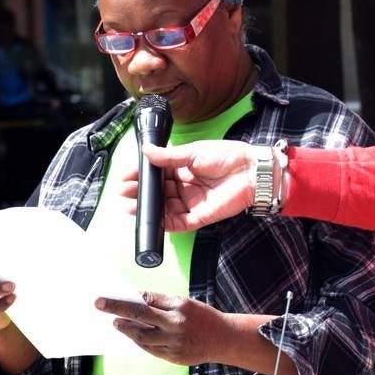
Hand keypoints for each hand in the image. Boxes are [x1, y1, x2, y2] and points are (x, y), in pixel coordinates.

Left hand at [95, 292, 228, 365]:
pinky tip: (132, 336)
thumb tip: (137, 300)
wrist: (223, 339)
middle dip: (117, 309)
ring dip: (126, 329)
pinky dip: (139, 342)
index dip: (127, 298)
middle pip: (140, 315)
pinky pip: (150, 349)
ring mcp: (174, 342)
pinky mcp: (173, 357)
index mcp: (178, 306)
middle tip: (100, 305)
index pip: (147, 300)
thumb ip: (161, 303)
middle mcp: (175, 324)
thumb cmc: (202, 317)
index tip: (109, 297)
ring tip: (115, 323)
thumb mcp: (184, 302)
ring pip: (142, 336)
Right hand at [138, 140, 258, 230]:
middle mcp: (185, 186)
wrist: (251, 170)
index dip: (142, 175)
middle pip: (158, 192)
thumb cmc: (227, 156)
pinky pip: (178, 223)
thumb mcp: (194, 152)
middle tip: (124, 190)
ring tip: (131, 204)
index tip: (126, 176)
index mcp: (183, 168)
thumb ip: (169, 156)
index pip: (157, 173)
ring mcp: (191, 202)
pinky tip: (151, 218)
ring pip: (165, 208)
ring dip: (148, 208)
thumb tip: (146, 151)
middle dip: (140, 192)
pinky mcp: (200, 216)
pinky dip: (164, 222)